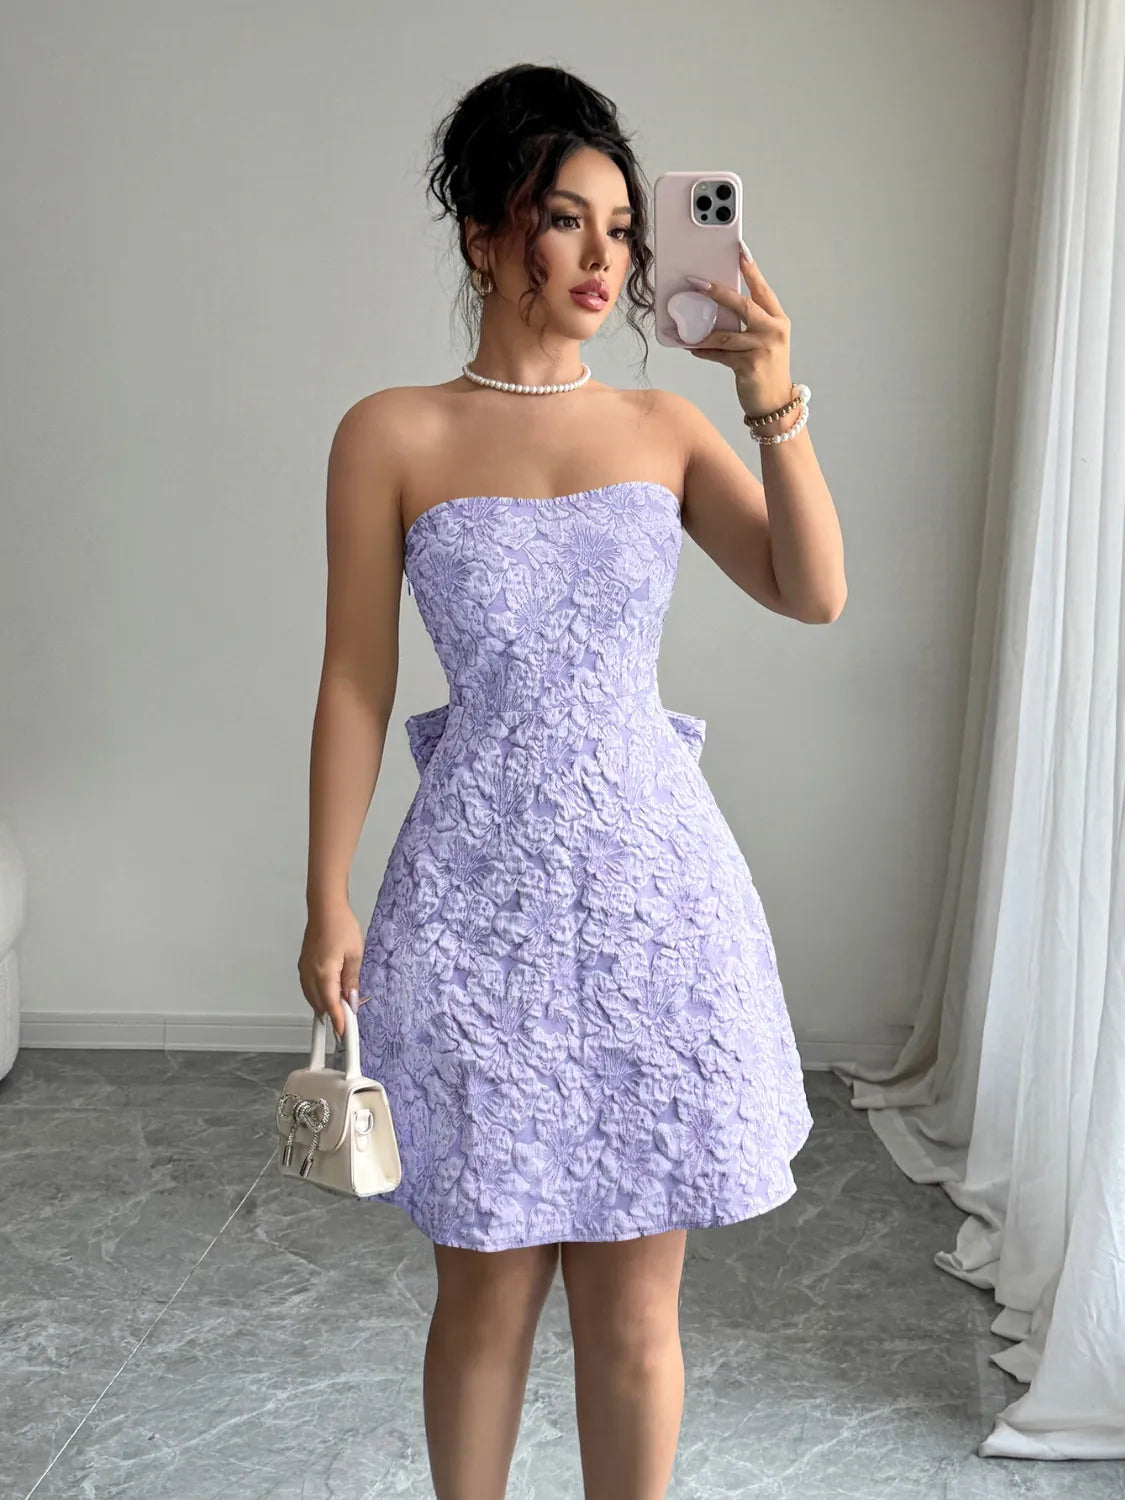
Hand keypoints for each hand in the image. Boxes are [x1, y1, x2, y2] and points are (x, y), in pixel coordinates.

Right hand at [297, 904, 369, 1040]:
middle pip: (319, 1003)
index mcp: (324, 973)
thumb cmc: (341, 926)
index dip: (338, 1020)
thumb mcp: (355, 954)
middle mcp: (310, 973)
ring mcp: (304, 969)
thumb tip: (352, 999)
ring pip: (311, 996)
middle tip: (348, 1018)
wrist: (325, 908)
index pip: (330, 1004)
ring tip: (341, 1006)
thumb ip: (352, 980)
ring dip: (324, 1004)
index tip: (343, 1031)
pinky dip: (317, 994)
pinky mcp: (303, 964)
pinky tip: (328, 993)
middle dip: (332, 1013)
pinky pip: (308, 986)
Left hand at [683, 245, 793, 420]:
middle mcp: (774, 331)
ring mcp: (763, 348)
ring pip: (725, 334)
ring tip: (684, 326)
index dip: (751, 270)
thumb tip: (717, 306)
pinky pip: (720, 355)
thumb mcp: (764, 341)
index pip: (763, 290)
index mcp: (778, 320)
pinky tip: (691, 348)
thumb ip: (749, 323)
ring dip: (702, 331)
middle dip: (718, 292)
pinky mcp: (750, 366)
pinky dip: (704, 351)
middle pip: (743, 305)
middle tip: (697, 282)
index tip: (740, 250)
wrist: (775, 402)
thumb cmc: (766, 369)